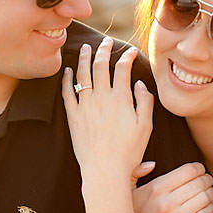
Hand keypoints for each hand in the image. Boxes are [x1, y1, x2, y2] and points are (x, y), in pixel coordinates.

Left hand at [62, 37, 153, 183]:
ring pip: (83, 74)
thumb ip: (145, 101)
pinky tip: (69, 71)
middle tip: (106, 42)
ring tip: (87, 48)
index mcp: (121, 98)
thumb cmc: (129, 152)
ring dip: (85, 58)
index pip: (123, 68)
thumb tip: (139, 84)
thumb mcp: (146, 126)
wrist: (105, 170)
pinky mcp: (73, 117)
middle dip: (104, 50)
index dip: (127, 56)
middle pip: (101, 65)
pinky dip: (68, 79)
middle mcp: (101, 98)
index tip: (130, 52)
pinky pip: (67, 93)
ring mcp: (85, 106)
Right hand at [131, 162, 212, 212]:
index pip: (188, 171)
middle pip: (200, 183)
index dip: (199, 169)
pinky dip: (210, 210)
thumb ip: (136, 173)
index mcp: (155, 188)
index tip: (200, 171)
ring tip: (209, 194)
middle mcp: (166, 202)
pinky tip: (207, 208)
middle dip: (207, 180)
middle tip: (208, 182)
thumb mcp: (127, 192)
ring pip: (204, 199)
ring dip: (211, 194)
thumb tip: (152, 164)